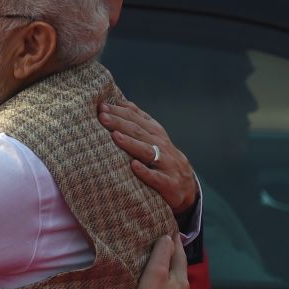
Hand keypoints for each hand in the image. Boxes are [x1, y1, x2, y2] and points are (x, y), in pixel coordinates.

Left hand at [98, 100, 197, 214]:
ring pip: (146, 151)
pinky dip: (145, 172)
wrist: (187, 186)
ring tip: (115, 136)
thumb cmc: (163, 158)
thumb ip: (140, 121)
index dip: (119, 111)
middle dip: (120, 123)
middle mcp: (161, 145)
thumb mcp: (155, 137)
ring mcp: (166, 164)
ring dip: (130, 143)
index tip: (102, 106)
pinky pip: (156, 178)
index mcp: (156, 133)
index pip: (136, 118)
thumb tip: (122, 102)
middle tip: (102, 116)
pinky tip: (134, 166)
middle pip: (138, 132)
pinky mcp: (168, 183)